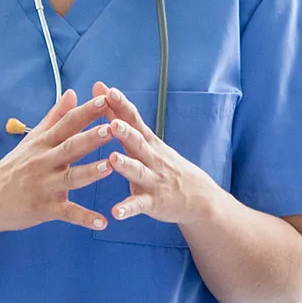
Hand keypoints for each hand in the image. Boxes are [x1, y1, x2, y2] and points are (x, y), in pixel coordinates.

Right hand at [0, 89, 116, 233]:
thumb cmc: (13, 167)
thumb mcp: (33, 140)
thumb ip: (55, 117)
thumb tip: (71, 92)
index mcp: (43, 143)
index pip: (67, 123)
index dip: (86, 111)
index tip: (105, 98)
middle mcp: (44, 162)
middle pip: (70, 147)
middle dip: (91, 137)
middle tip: (112, 128)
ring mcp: (44, 186)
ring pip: (70, 178)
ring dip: (90, 172)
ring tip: (110, 166)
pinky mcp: (44, 209)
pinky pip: (67, 213)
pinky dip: (84, 218)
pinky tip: (102, 222)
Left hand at [95, 82, 221, 226]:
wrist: (198, 197)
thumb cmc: (164, 164)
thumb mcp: (146, 139)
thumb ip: (120, 116)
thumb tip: (103, 90)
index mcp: (147, 141)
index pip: (134, 119)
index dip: (122, 106)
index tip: (108, 91)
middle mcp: (151, 158)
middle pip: (138, 142)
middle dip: (125, 132)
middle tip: (112, 123)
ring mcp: (153, 180)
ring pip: (138, 171)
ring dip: (126, 165)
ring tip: (113, 159)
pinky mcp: (153, 202)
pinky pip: (139, 206)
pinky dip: (127, 209)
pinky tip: (115, 213)